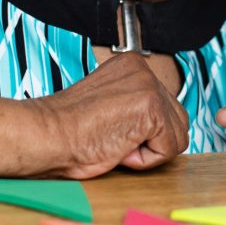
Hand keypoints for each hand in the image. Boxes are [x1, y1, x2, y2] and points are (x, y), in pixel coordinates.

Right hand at [28, 52, 188, 178]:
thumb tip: (158, 125)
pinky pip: (169, 148)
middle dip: (151, 140)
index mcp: (132, 65)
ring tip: (116, 140)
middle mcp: (144, 69)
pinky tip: (119, 147)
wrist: (47, 136)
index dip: (143, 130)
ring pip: (177, 135)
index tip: (113, 128)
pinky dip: (145, 159)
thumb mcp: (110, 105)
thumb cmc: (69, 130)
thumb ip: (134, 105)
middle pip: (178, 120)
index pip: (165, 105)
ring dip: (149, 149)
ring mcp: (149, 86)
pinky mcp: (152, 107)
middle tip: (114, 137)